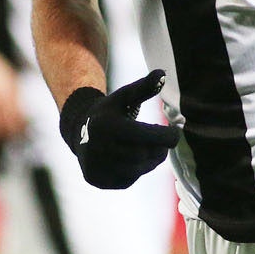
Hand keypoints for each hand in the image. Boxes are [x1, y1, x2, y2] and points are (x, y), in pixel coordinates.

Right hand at [59, 69, 179, 188]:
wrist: (77, 131)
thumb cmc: (108, 112)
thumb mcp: (123, 96)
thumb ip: (144, 86)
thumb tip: (163, 73)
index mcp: (107, 126)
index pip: (147, 136)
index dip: (167, 136)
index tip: (176, 132)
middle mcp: (99, 148)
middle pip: (144, 155)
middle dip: (158, 148)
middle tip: (162, 140)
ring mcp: (97, 166)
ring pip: (138, 169)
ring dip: (149, 160)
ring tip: (149, 148)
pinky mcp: (98, 180)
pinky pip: (128, 180)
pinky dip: (135, 170)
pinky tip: (131, 158)